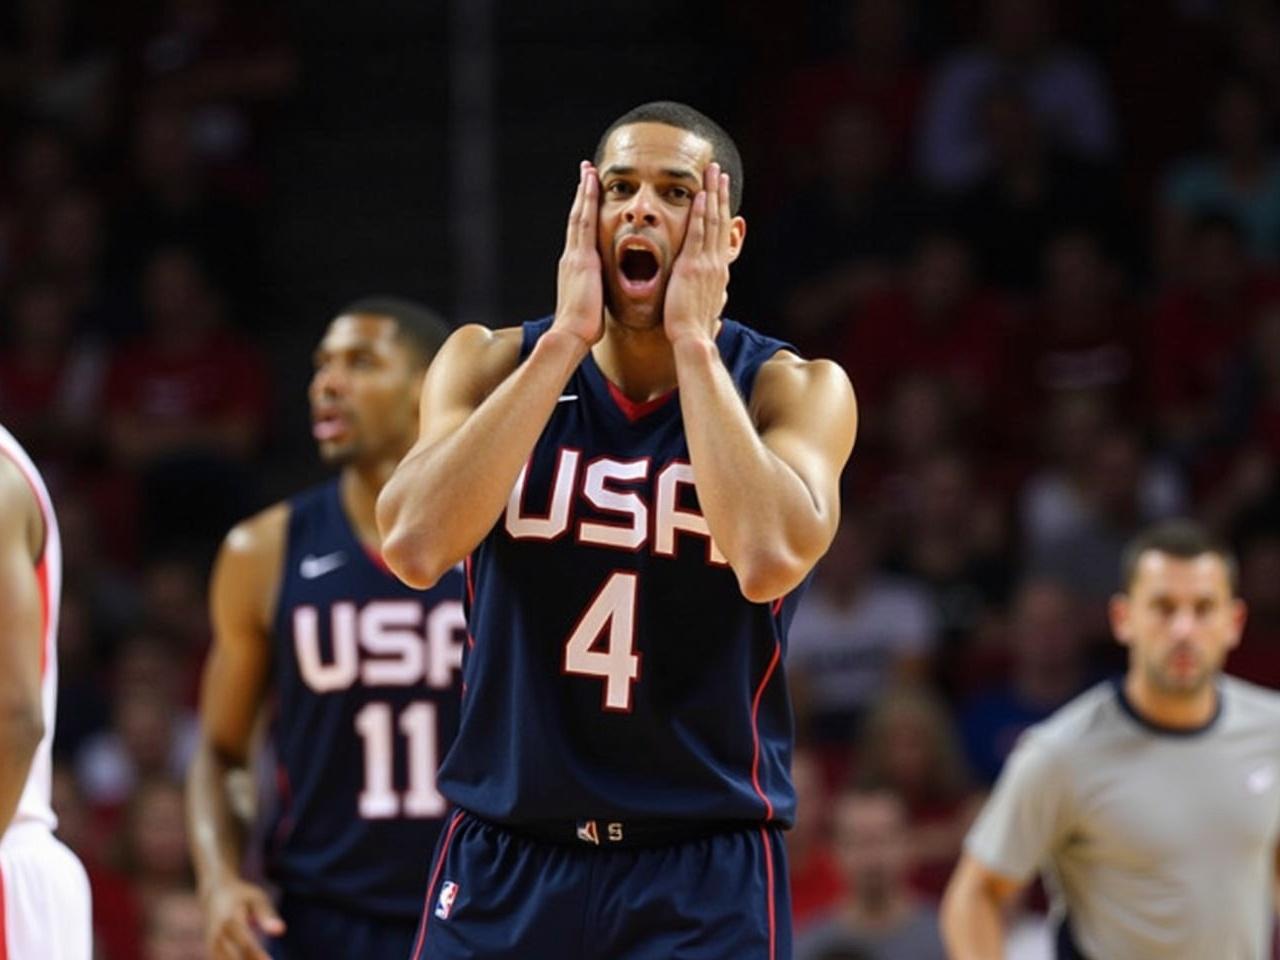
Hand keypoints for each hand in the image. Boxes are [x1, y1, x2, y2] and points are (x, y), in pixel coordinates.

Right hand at [202, 877, 285, 959]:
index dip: (258, 956)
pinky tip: (251, 958)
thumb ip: (267, 915)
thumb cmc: (242, 896)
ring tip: (262, 958)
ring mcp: (211, 944)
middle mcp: (218, 934)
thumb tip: (281, 931)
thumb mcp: (257, 899)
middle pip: (234, 958)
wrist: (214, 894)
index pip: (245, 945)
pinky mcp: (209, 950)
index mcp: (231, 920)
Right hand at [552, 161, 604, 346]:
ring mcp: (574, 256)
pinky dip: (588, 200)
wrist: (570, 335)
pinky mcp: (581, 257)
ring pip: (580, 215)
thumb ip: (593, 295)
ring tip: (588, 170)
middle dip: (581, 196)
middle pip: (577, 219)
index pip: (580, 236)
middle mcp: (571, 257)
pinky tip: (592, 183)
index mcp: (574, 269)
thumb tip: (598, 297)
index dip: (583, 215)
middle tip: (586, 173)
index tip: (587, 198)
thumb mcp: (589, 306)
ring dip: (584, 191)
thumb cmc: (582, 329)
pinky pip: (585, 221)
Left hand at [664, 162, 731, 345]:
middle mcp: (716, 263)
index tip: (720, 193)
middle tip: (719, 170)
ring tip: (712, 171)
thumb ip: (709, 296)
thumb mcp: (705, 307)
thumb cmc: (694, 329)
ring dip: (712, 193)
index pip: (720, 234)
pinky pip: (698, 233)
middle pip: (720, 220)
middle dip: (720, 193)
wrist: (692, 339)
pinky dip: (700, 213)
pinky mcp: (693, 266)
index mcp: (717, 271)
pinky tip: (700, 195)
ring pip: (712, 221)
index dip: (721, 211)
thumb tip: (716, 299)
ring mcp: (706, 263)